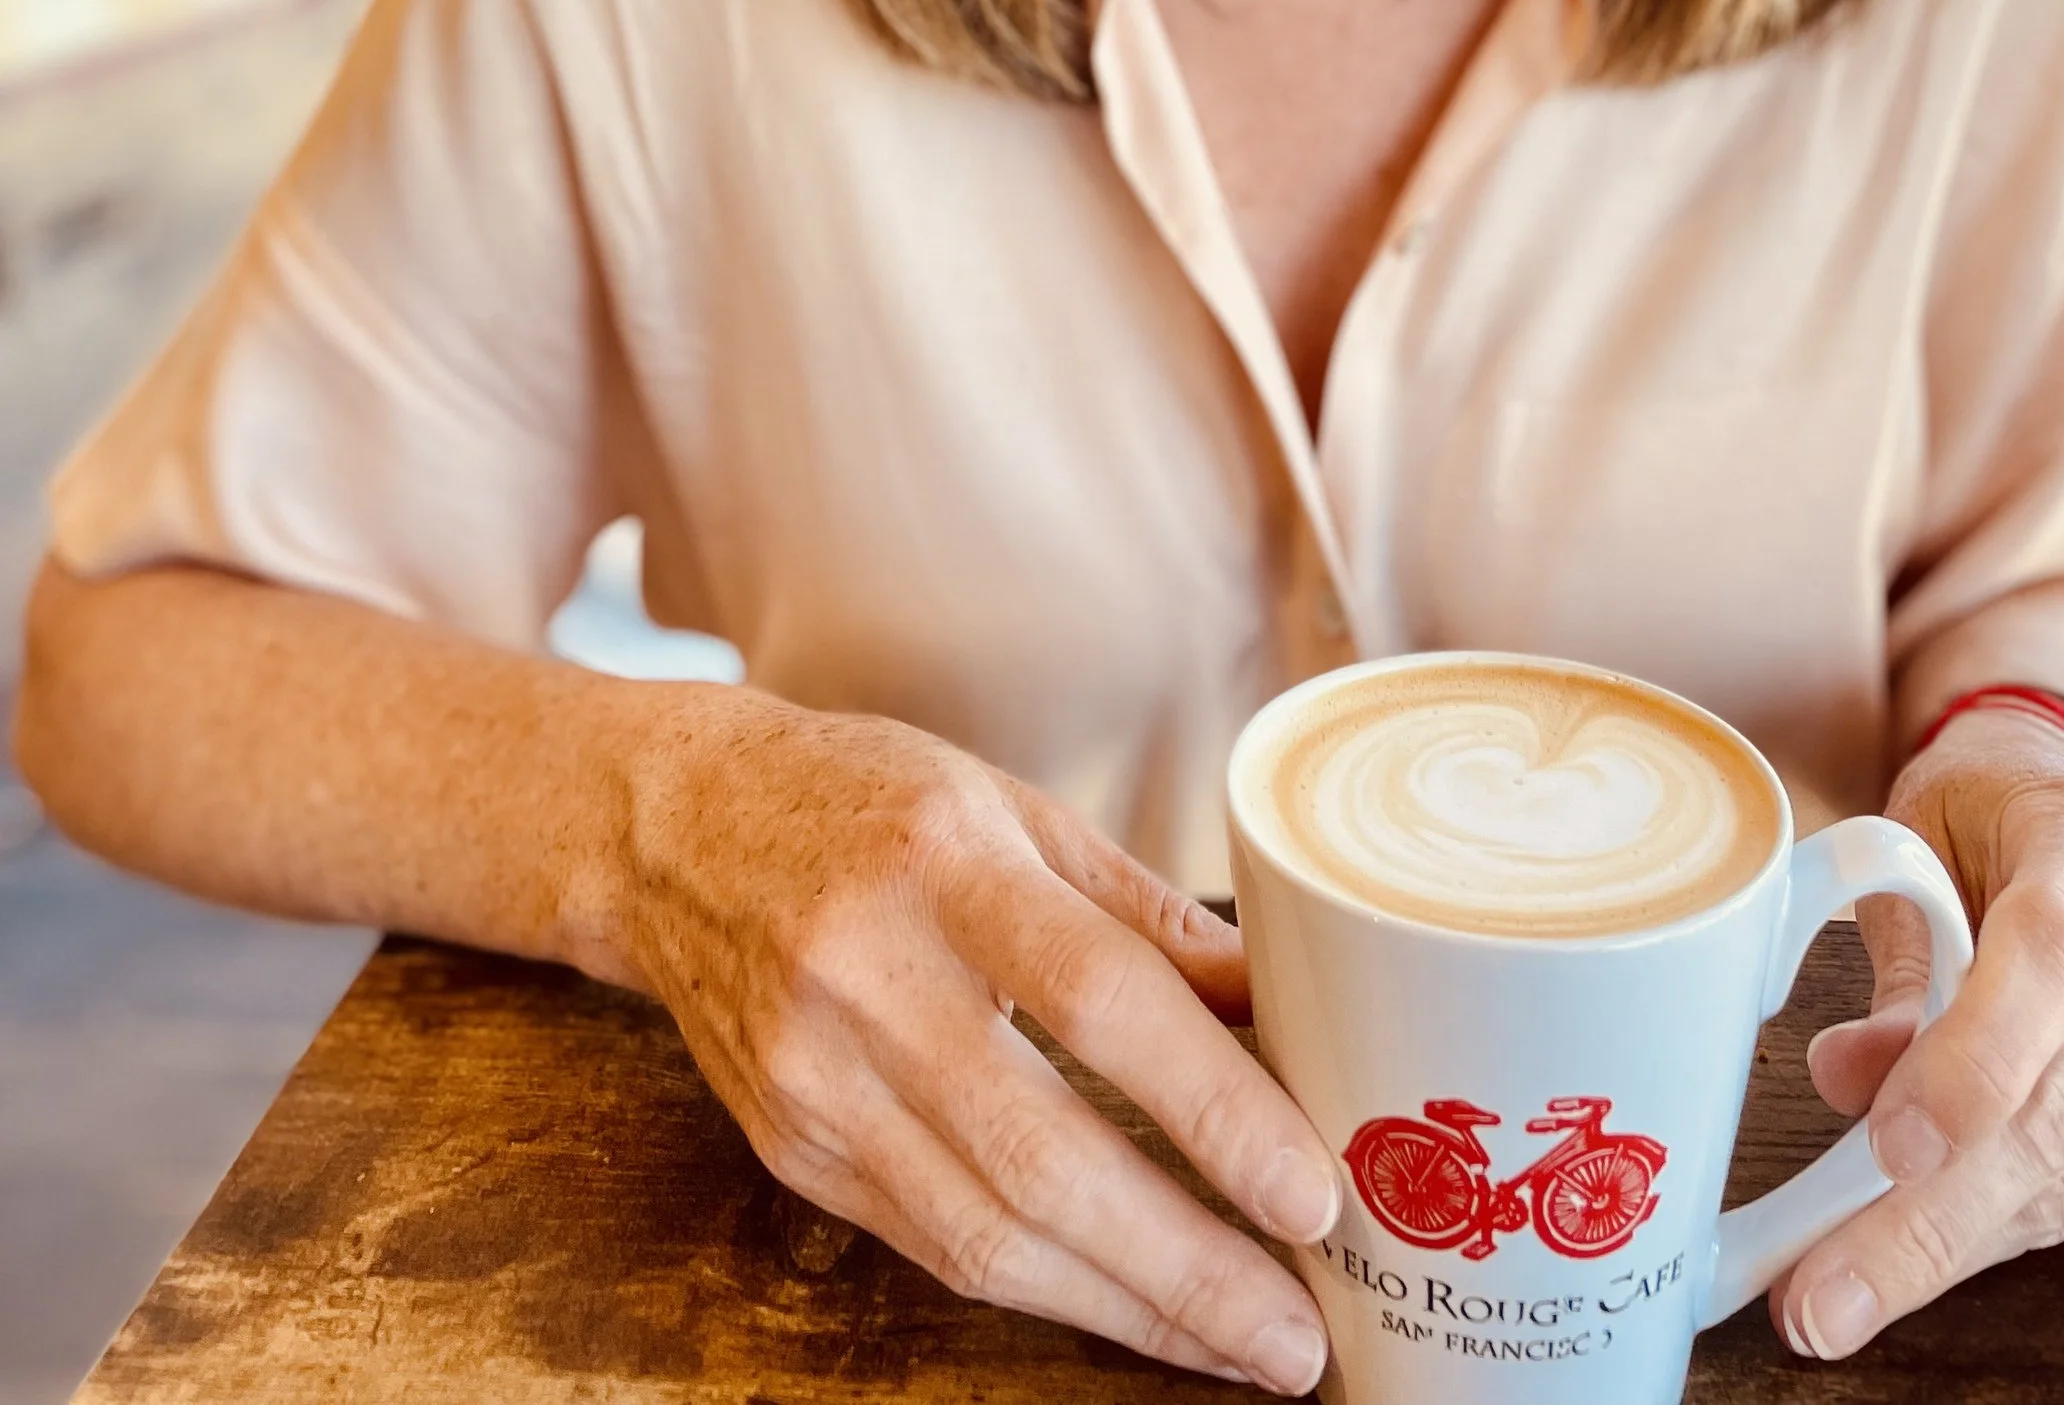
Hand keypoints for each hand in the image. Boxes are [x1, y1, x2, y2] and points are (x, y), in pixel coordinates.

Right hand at [616, 690, 1338, 1388]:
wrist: (672, 830)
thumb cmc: (864, 800)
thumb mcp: (1014, 808)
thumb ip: (1144, 915)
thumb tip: (1277, 1006)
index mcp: (944, 864)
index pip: (1096, 998)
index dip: (1210, 1104)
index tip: (1308, 1189)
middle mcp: (868, 979)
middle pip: (1042, 1156)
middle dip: (1186, 1266)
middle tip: (1299, 1335)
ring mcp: (816, 1081)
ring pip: (985, 1234)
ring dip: (1129, 1308)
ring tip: (1243, 1345)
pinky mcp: (792, 1153)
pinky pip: (934, 1247)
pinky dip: (1046, 1291)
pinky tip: (1130, 1308)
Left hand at [1769, 705, 2063, 1361]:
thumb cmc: (1975, 810)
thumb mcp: (1911, 840)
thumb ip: (1897, 964)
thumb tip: (1847, 1081)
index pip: (2053, 961)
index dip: (1975, 1063)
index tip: (1889, 1148)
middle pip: (2059, 1104)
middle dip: (1929, 1218)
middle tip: (1823, 1297)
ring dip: (1948, 1244)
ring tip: (1838, 1296)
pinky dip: (1993, 1225)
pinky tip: (1915, 1251)